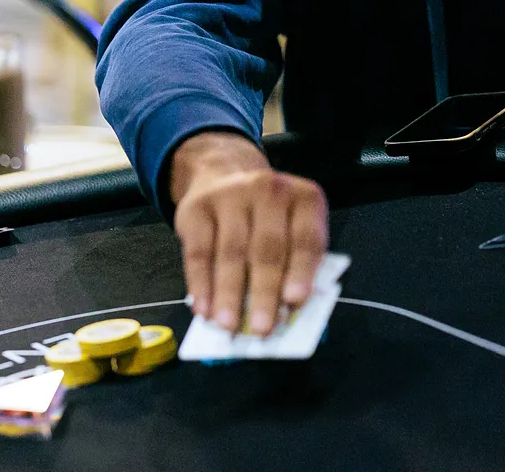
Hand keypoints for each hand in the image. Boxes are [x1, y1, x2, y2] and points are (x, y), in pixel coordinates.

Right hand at [171, 131, 328, 336]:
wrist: (224, 176)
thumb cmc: (269, 219)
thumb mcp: (292, 229)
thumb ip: (295, 265)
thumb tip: (286, 314)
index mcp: (304, 199)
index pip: (306, 238)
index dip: (301, 271)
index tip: (294, 302)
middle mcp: (269, 190)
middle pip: (267, 248)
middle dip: (264, 292)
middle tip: (261, 329)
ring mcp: (231, 195)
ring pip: (231, 252)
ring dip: (229, 294)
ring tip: (229, 326)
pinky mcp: (197, 207)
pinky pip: (198, 251)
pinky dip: (200, 284)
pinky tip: (203, 309)